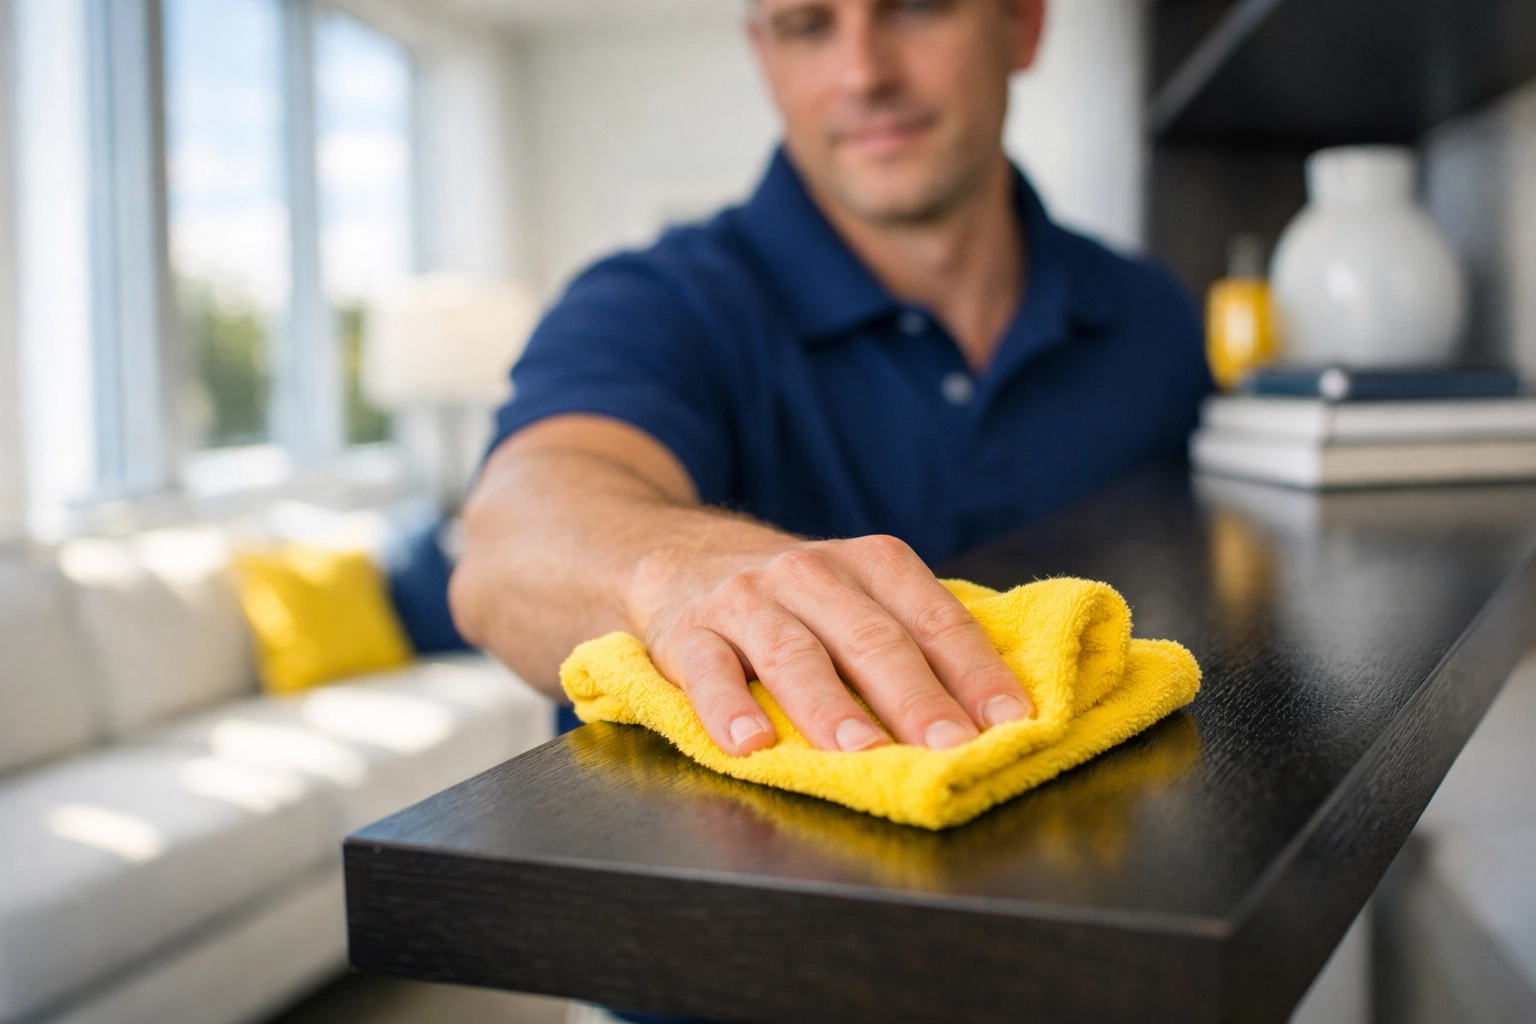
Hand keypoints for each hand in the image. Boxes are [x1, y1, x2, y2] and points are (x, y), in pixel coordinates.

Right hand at [630, 534, 1034, 755]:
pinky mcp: (687, 633)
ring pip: (794, 654)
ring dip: (831, 706)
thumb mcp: (857, 594)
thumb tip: (996, 713)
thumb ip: (913, 637)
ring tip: (861, 751)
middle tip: (949, 747)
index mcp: (870, 563)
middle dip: (915, 697)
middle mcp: (811, 573)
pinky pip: (708, 672)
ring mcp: (747, 601)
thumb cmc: (795, 598)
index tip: (1010, 720)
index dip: (974, 669)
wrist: (681, 556)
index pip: (933, 617)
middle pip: (871, 637)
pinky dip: (728, 709)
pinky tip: (749, 744)